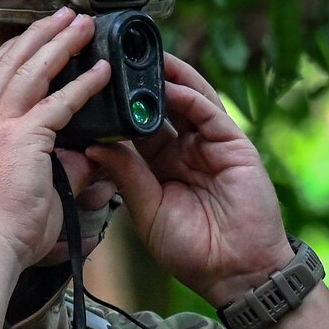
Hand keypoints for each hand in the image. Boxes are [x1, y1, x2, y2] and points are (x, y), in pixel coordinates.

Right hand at [0, 10, 111, 268]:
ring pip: (31, 70)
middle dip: (39, 34)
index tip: (34, 37)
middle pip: (8, 62)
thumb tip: (87, 155)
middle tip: (64, 16)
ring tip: (83, 25)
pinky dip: (83, 84)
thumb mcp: (24, 186)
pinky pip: (58, 102)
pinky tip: (102, 71)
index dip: (14, 52)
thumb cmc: (3, 228)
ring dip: (60, 43)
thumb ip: (56, 165)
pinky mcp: (20, 138)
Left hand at [88, 54, 295, 306]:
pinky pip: (209, 113)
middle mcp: (186, 149)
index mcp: (162, 166)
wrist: (236, 273)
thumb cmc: (193, 251)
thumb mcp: (148, 211)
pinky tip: (168, 86)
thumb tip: (94, 144)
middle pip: (161, 105)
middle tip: (113, 57)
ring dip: (165, 77)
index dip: (118, 106)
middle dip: (140, 82)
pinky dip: (189, 96)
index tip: (92, 86)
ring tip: (139, 56)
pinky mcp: (234, 145)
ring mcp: (211, 145)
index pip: (136, 126)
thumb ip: (127, 175)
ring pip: (187, 99)